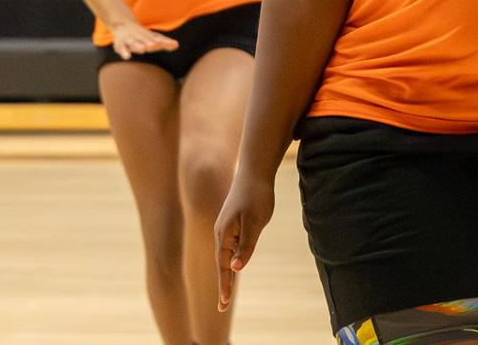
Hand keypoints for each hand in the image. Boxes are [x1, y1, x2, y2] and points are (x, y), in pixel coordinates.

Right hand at [110, 22, 179, 59]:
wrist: (122, 24)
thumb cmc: (141, 35)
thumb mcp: (153, 38)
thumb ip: (164, 43)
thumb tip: (177, 45)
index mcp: (149, 37)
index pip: (159, 39)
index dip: (165, 42)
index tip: (174, 44)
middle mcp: (140, 37)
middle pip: (146, 41)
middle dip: (152, 44)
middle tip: (157, 45)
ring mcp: (130, 40)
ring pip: (134, 43)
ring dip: (138, 46)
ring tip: (142, 49)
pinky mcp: (120, 45)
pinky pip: (122, 49)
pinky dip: (124, 52)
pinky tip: (127, 57)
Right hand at [215, 168, 275, 311]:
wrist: (255, 171)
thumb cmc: (256, 196)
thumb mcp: (255, 223)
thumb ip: (246, 246)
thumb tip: (235, 269)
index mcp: (225, 234)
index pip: (223, 266)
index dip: (224, 286)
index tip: (223, 305)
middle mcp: (222, 232)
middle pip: (221, 263)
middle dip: (223, 284)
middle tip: (223, 306)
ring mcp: (227, 227)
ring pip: (226, 254)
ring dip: (226, 273)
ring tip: (227, 292)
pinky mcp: (234, 222)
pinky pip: (231, 246)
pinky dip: (231, 259)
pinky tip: (233, 264)